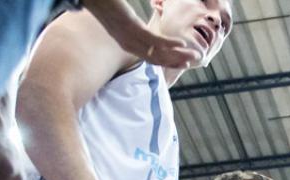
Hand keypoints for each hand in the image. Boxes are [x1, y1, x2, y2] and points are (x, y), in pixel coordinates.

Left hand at [83, 0, 202, 68]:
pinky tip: (181, 43)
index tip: (184, 63)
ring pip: (158, 52)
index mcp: (128, 45)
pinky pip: (154, 40)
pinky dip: (169, 43)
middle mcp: (130, 45)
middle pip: (158, 59)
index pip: (152, 59)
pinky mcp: (133, 29)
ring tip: (192, 55)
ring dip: (177, 55)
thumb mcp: (121, 22)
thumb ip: (133, 28)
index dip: (169, 63)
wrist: (95, 1)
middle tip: (194, 61)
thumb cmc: (108, 8)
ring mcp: (132, 38)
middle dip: (177, 61)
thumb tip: (142, 30)